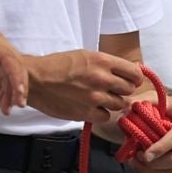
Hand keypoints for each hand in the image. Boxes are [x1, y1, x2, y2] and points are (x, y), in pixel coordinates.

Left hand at [0, 5, 29, 113]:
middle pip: (16, 63)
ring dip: (13, 87)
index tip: (20, 94)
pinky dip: (7, 83)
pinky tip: (2, 99)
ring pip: (13, 67)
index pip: (8, 57)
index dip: (16, 76)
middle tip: (17, 106)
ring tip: (7, 109)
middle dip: (19, 85)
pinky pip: (6, 68)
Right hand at [27, 48, 143, 123]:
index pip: (134, 73)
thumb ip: (108, 64)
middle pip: (129, 89)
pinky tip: (93, 107)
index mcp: (103, 61)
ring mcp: (94, 97)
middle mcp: (101, 79)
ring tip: (101, 98)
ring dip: (113, 102)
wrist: (36, 80)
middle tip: (114, 90)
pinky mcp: (85, 113)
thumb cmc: (59, 65)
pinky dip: (101, 113)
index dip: (135, 78)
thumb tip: (131, 70)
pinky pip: (106, 116)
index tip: (132, 80)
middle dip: (124, 90)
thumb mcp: (86, 55)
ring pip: (120, 104)